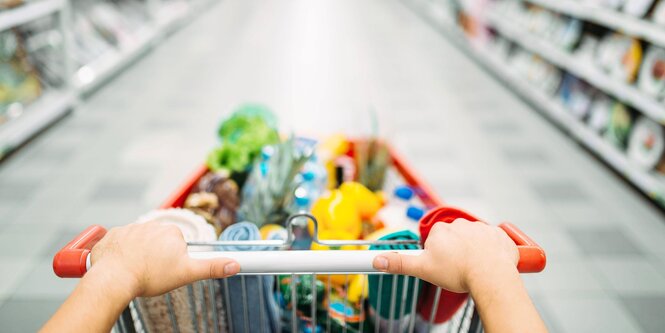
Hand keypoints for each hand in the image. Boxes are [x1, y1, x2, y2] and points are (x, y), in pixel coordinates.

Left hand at [89, 221, 239, 297]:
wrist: (114, 278)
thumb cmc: (150, 276)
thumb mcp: (186, 273)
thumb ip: (212, 268)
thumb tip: (235, 264)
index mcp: (172, 232)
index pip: (177, 244)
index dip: (173, 259)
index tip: (166, 269)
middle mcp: (152, 225)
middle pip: (158, 241)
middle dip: (157, 254)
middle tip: (152, 271)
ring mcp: (130, 228)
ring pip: (139, 241)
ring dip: (139, 252)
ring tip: (136, 269)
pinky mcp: (113, 234)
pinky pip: (120, 241)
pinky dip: (121, 251)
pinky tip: (122, 264)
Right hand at [372, 219, 518, 292]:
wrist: (491, 276)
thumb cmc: (457, 272)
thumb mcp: (423, 269)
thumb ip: (400, 263)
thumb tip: (377, 260)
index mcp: (441, 230)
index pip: (435, 239)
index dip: (437, 254)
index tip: (443, 265)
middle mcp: (461, 223)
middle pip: (454, 238)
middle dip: (455, 251)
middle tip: (457, 268)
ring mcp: (482, 228)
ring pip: (474, 239)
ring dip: (473, 250)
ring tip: (474, 268)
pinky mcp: (499, 234)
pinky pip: (493, 241)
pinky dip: (492, 250)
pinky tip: (490, 263)